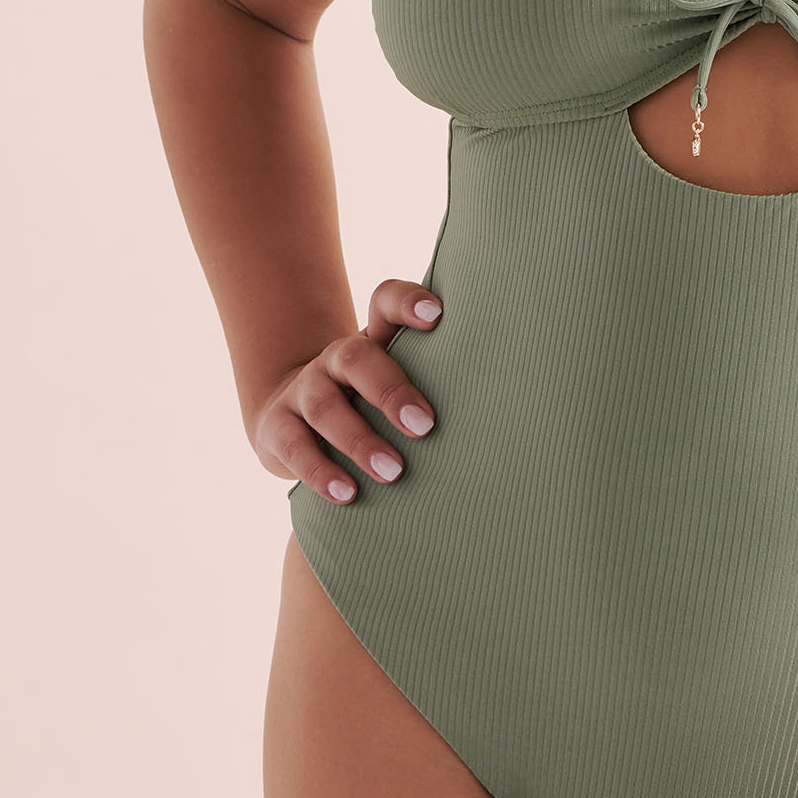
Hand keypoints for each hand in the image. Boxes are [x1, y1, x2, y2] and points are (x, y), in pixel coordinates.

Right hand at [250, 278, 443, 503]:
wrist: (292, 422)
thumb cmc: (371, 406)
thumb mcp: (403, 386)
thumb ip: (444, 381)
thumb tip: (520, 406)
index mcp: (372, 340)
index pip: (385, 302)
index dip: (408, 302)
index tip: (438, 315)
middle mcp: (336, 360)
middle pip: (357, 358)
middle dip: (392, 391)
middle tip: (426, 426)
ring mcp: (304, 391)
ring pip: (326, 407)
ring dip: (360, 441)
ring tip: (393, 472)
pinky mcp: (277, 428)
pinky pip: (295, 448)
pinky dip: (322, 472)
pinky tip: (348, 495)